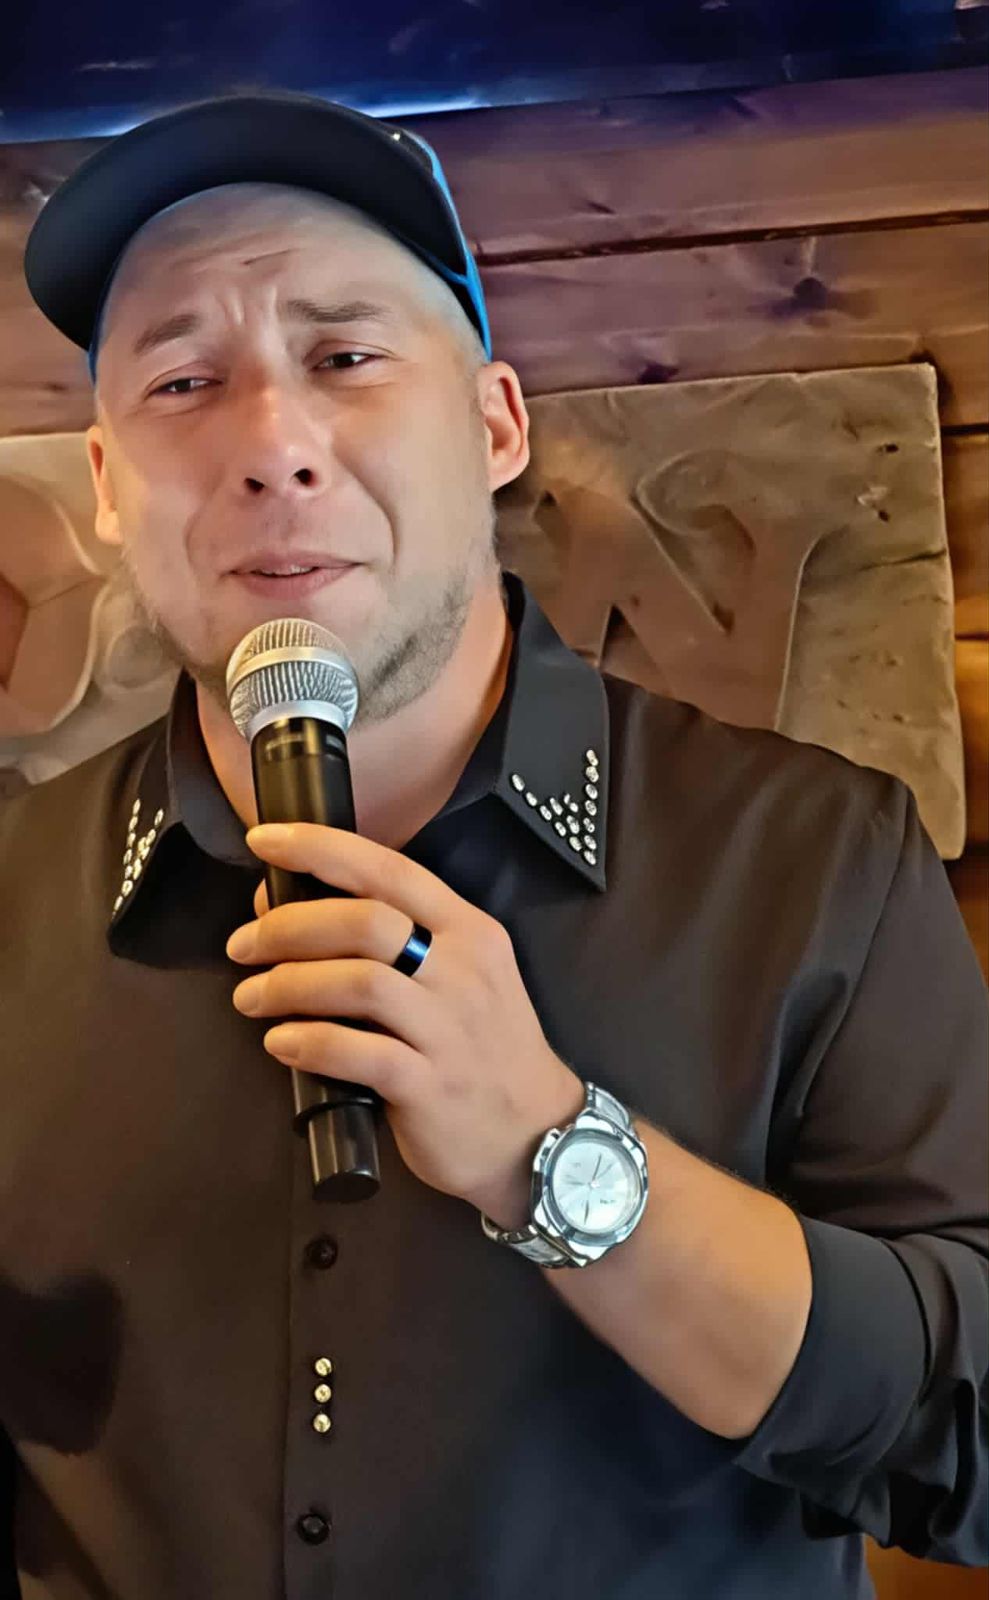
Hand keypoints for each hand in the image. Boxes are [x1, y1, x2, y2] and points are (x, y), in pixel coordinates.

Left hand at [228, 822, 584, 1224]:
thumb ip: (394, 943)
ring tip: (251, 997)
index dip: (321, 849)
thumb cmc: (482, 1048)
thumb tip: (291, 909)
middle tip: (244, 945)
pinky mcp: (431, 1087)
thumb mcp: (462, 977)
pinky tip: (281, 1044)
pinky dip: (309, 1042)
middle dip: (289, 926)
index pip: (389, 869)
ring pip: (358, 983)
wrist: (536, 1135)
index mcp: (469, 931)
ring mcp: (450, 1031)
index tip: (266, 841)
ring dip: (288, 985)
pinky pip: (358, 1054)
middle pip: (364, 922)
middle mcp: (463, 971)